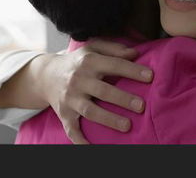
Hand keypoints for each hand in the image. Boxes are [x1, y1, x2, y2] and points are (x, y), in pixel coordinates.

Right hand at [39, 39, 153, 143]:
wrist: (45, 75)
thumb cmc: (77, 62)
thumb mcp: (92, 47)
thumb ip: (113, 48)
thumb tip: (135, 53)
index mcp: (88, 61)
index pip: (113, 65)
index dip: (132, 70)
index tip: (150, 76)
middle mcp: (78, 80)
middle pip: (103, 90)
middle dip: (123, 98)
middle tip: (141, 106)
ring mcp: (70, 99)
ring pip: (90, 111)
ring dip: (109, 119)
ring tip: (127, 126)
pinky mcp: (64, 115)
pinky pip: (72, 130)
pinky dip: (80, 140)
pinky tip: (92, 147)